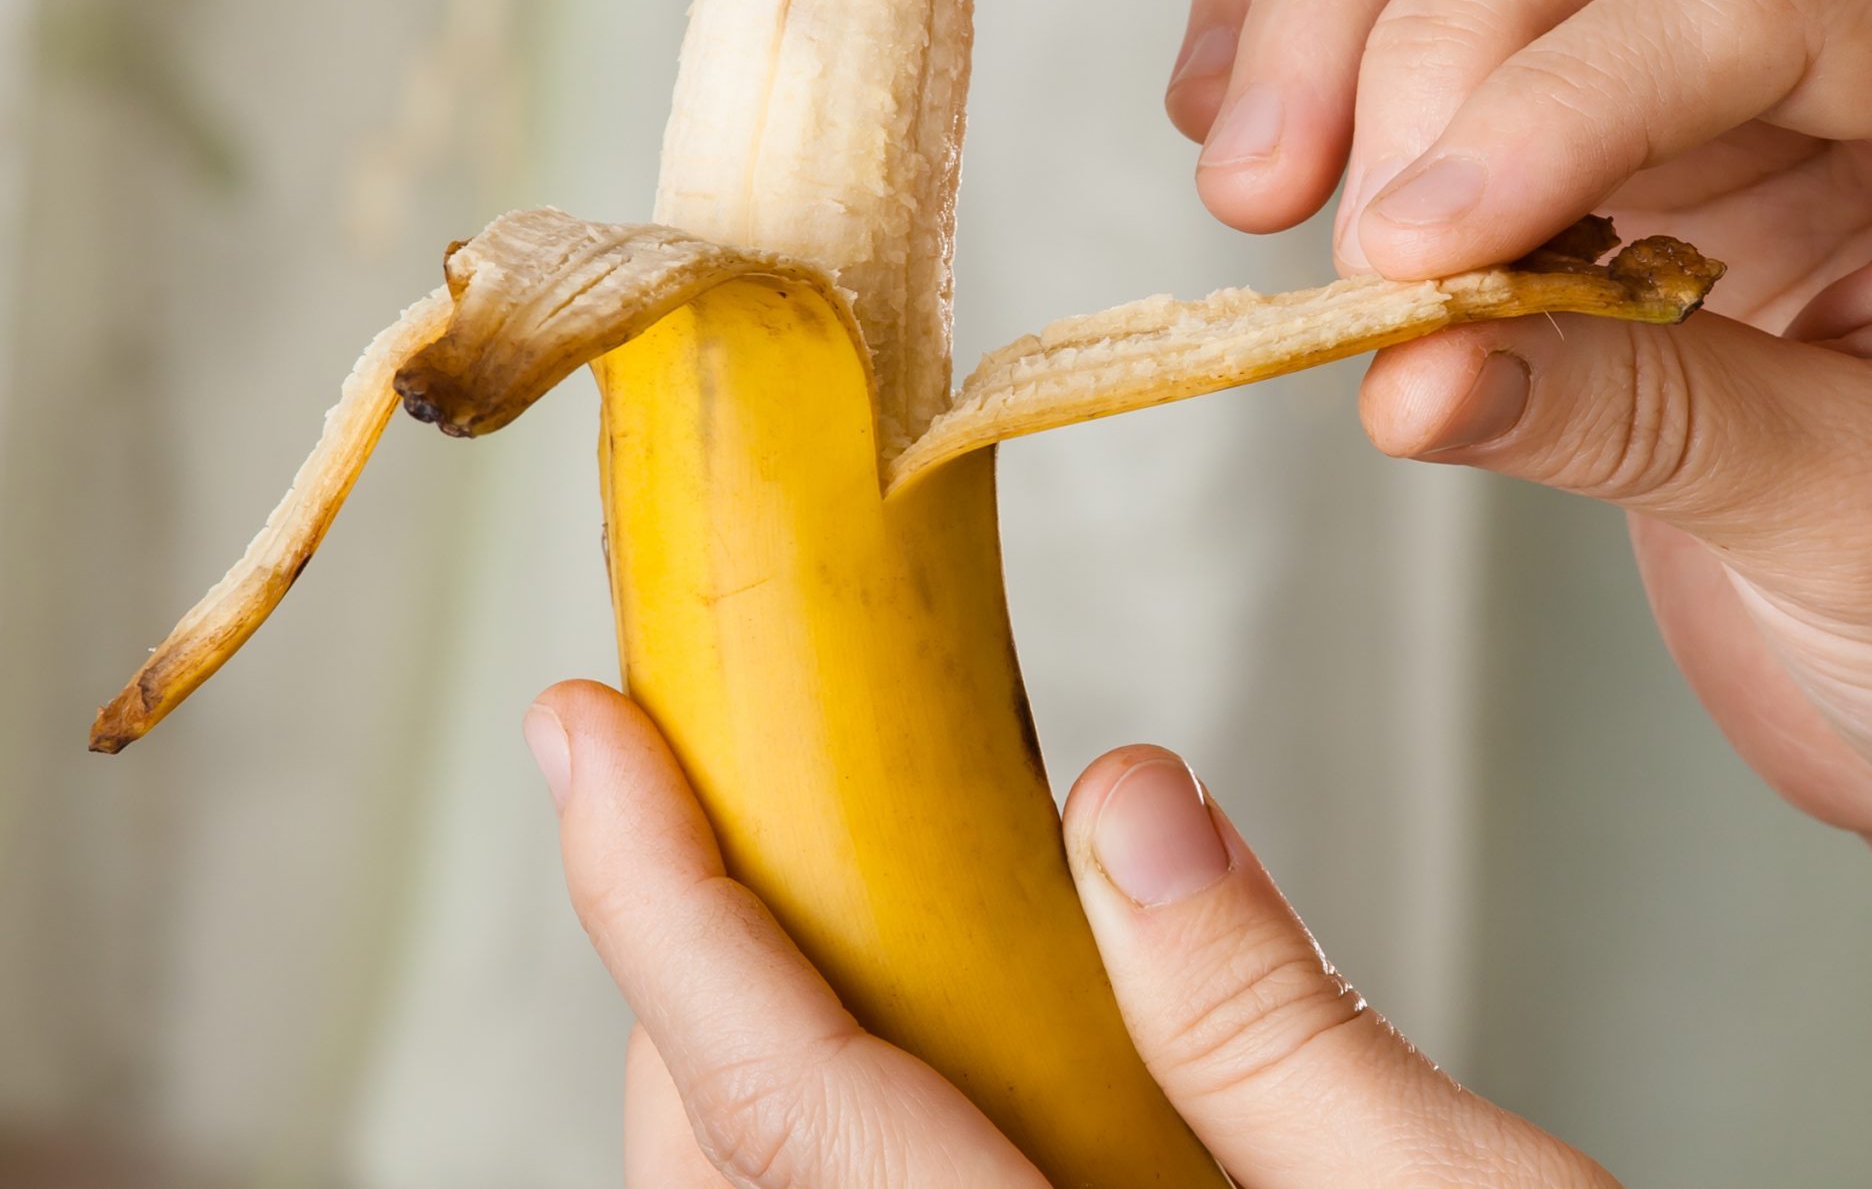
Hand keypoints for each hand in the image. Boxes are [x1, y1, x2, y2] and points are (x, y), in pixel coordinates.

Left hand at [525, 680, 1613, 1187]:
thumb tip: (1129, 809)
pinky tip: (944, 1047)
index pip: (792, 1100)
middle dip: (699, 967)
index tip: (591, 735)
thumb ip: (1272, 1025)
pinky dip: (846, 1133)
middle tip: (730, 786)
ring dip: (762, 1053)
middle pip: (729, 1168)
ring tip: (826, 899)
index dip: (664, 899)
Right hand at [1170, 0, 1871, 841]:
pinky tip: (1231, 110)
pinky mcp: (1626, 59)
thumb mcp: (1862, 526)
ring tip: (1255, 186)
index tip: (1404, 258)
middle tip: (1334, 248)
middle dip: (1427, 39)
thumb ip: (1641, 420)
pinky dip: (1312, 1)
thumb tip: (1400, 364)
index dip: (1554, 98)